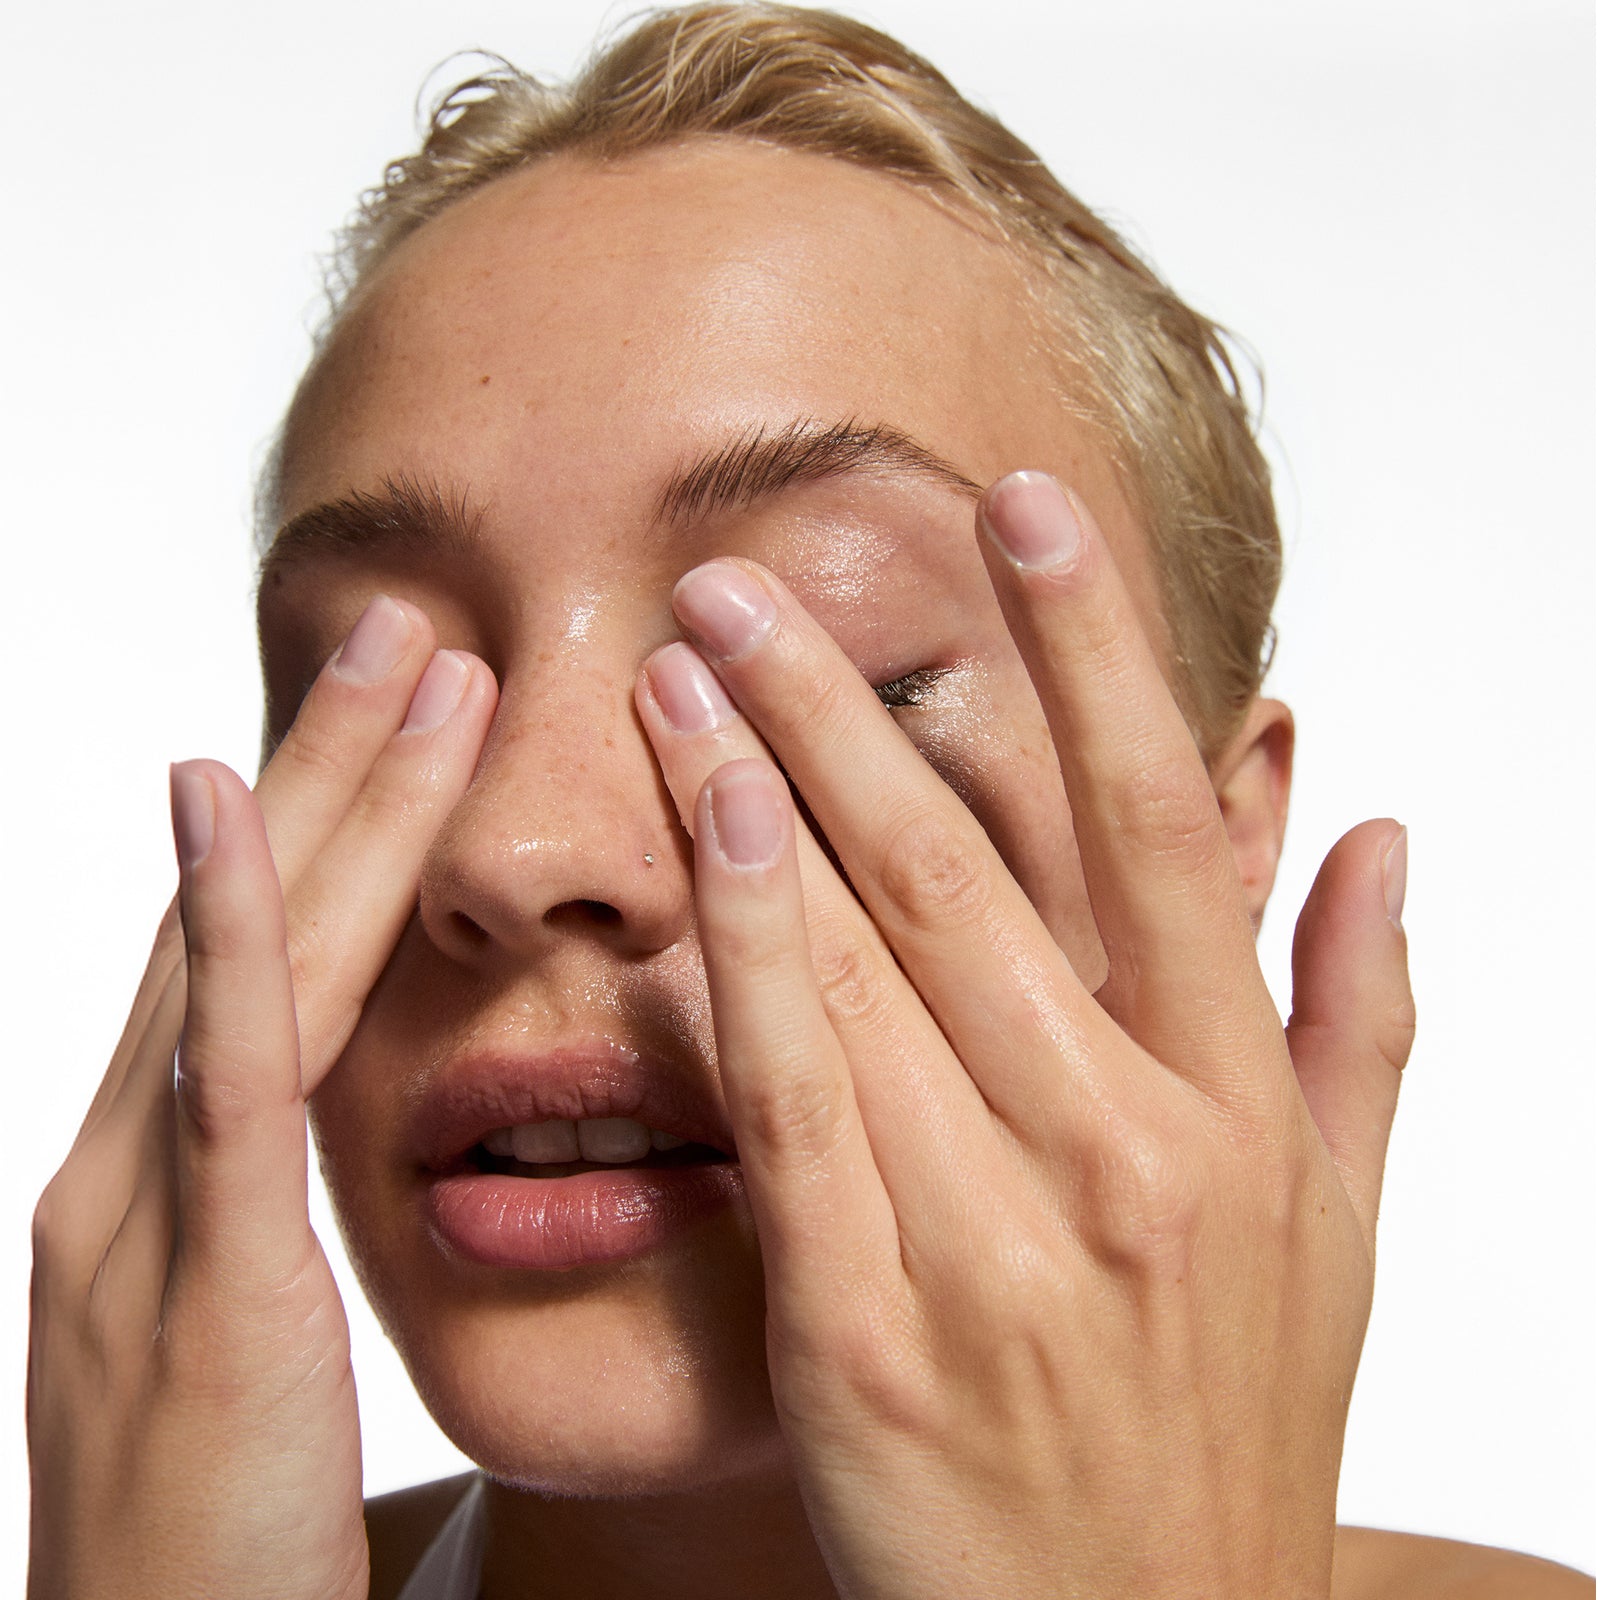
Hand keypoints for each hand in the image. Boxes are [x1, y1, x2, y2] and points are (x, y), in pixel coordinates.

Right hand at [27, 597, 496, 1599]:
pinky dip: (217, 929)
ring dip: (320, 798)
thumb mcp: (257, 1354)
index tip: (410, 721)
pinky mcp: (193, 1280)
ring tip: (398, 660)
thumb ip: (273, 1236)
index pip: (260, 966)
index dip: (325, 833)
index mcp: (174, 1184)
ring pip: (248, 958)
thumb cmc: (232, 1545)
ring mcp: (143, 1210)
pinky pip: (213, 1075)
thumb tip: (349, 1154)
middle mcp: (137, 1166)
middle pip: (251, 921)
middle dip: (333, 769)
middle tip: (414, 631)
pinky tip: (226, 806)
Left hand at [635, 471, 1414, 1598]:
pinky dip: (743, 970)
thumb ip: (1362, 1018)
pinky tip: (693, 851)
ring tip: (682, 665)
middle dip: (847, 704)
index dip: (1094, 651)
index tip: (1023, 508)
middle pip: (971, 873)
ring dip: (766, 795)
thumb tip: (1381, 828)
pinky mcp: (872, 1334)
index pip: (1162, 830)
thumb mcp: (1338, 1232)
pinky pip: (794, 1113)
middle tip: (742, 576)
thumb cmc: (1227, 1428)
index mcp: (1233, 1112)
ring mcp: (996, 1246)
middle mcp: (1126, 1157)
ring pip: (869, 969)